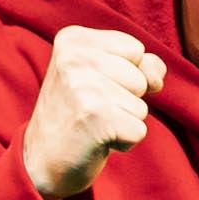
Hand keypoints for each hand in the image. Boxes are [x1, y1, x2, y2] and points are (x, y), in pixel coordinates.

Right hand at [21, 23, 165, 199]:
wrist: (42, 160)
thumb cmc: (78, 114)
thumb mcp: (104, 76)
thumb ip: (140, 64)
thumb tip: (157, 77)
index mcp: (73, 39)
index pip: (135, 50)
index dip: (126, 75)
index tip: (93, 88)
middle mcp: (74, 58)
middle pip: (141, 78)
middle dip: (125, 100)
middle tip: (91, 110)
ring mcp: (83, 86)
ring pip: (141, 106)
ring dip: (123, 122)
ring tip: (93, 124)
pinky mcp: (94, 117)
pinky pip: (139, 130)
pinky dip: (123, 142)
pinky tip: (95, 141)